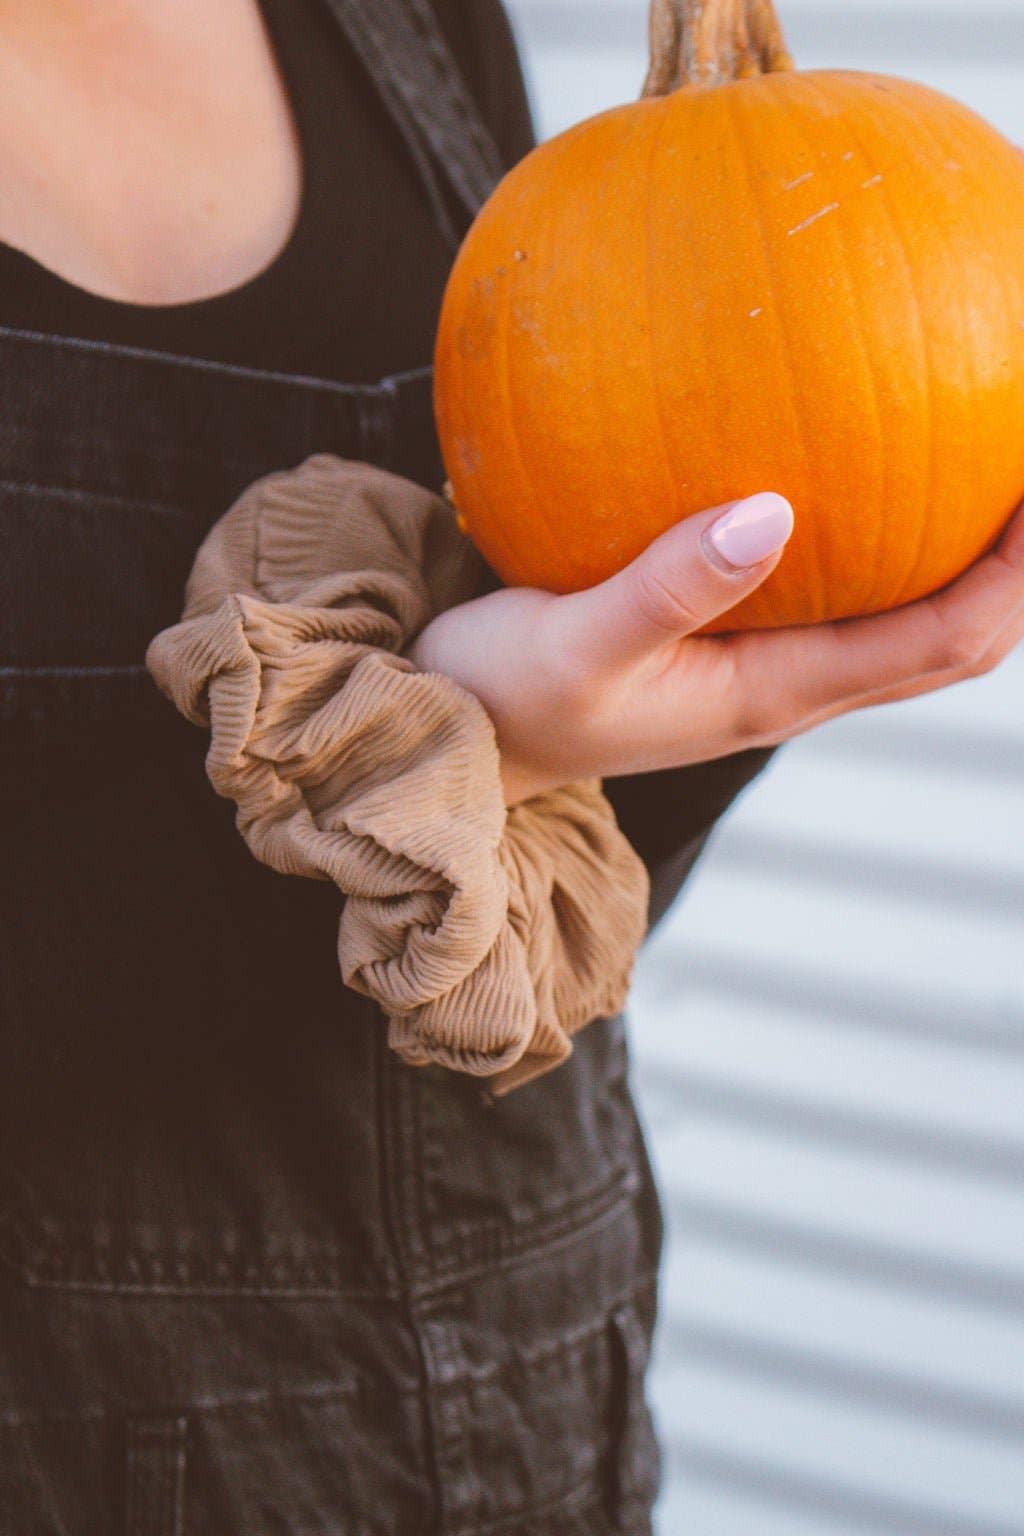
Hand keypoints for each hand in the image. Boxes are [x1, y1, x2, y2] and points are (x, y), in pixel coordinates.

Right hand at [406, 491, 1023, 805]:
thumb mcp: (574, 644)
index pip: (946, 642)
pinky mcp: (728, 636)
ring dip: (960, 550)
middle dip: (1016, 562)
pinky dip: (874, 533)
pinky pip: (834, 587)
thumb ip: (667, 586)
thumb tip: (772, 510)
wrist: (456, 735)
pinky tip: (844, 454)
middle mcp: (789, 685)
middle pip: (952, 636)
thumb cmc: (503, 699)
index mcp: (774, 693)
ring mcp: (762, 664)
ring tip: (977, 446)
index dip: (1020, 573)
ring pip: (902, 615)